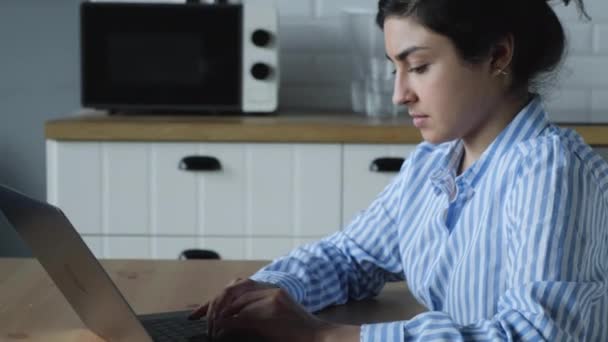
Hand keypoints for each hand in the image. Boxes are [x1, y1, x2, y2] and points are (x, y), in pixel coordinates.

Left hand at [189, 278, 358, 341]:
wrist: (318, 337)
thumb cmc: (295, 334)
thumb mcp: (270, 321)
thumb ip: (248, 317)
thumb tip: (223, 323)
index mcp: (268, 290)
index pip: (234, 288)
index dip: (213, 300)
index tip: (195, 312)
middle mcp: (269, 288)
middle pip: (232, 288)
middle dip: (212, 303)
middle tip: (197, 318)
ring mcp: (271, 296)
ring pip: (235, 298)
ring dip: (219, 312)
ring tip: (210, 327)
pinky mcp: (273, 307)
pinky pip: (244, 312)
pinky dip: (229, 321)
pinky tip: (220, 330)